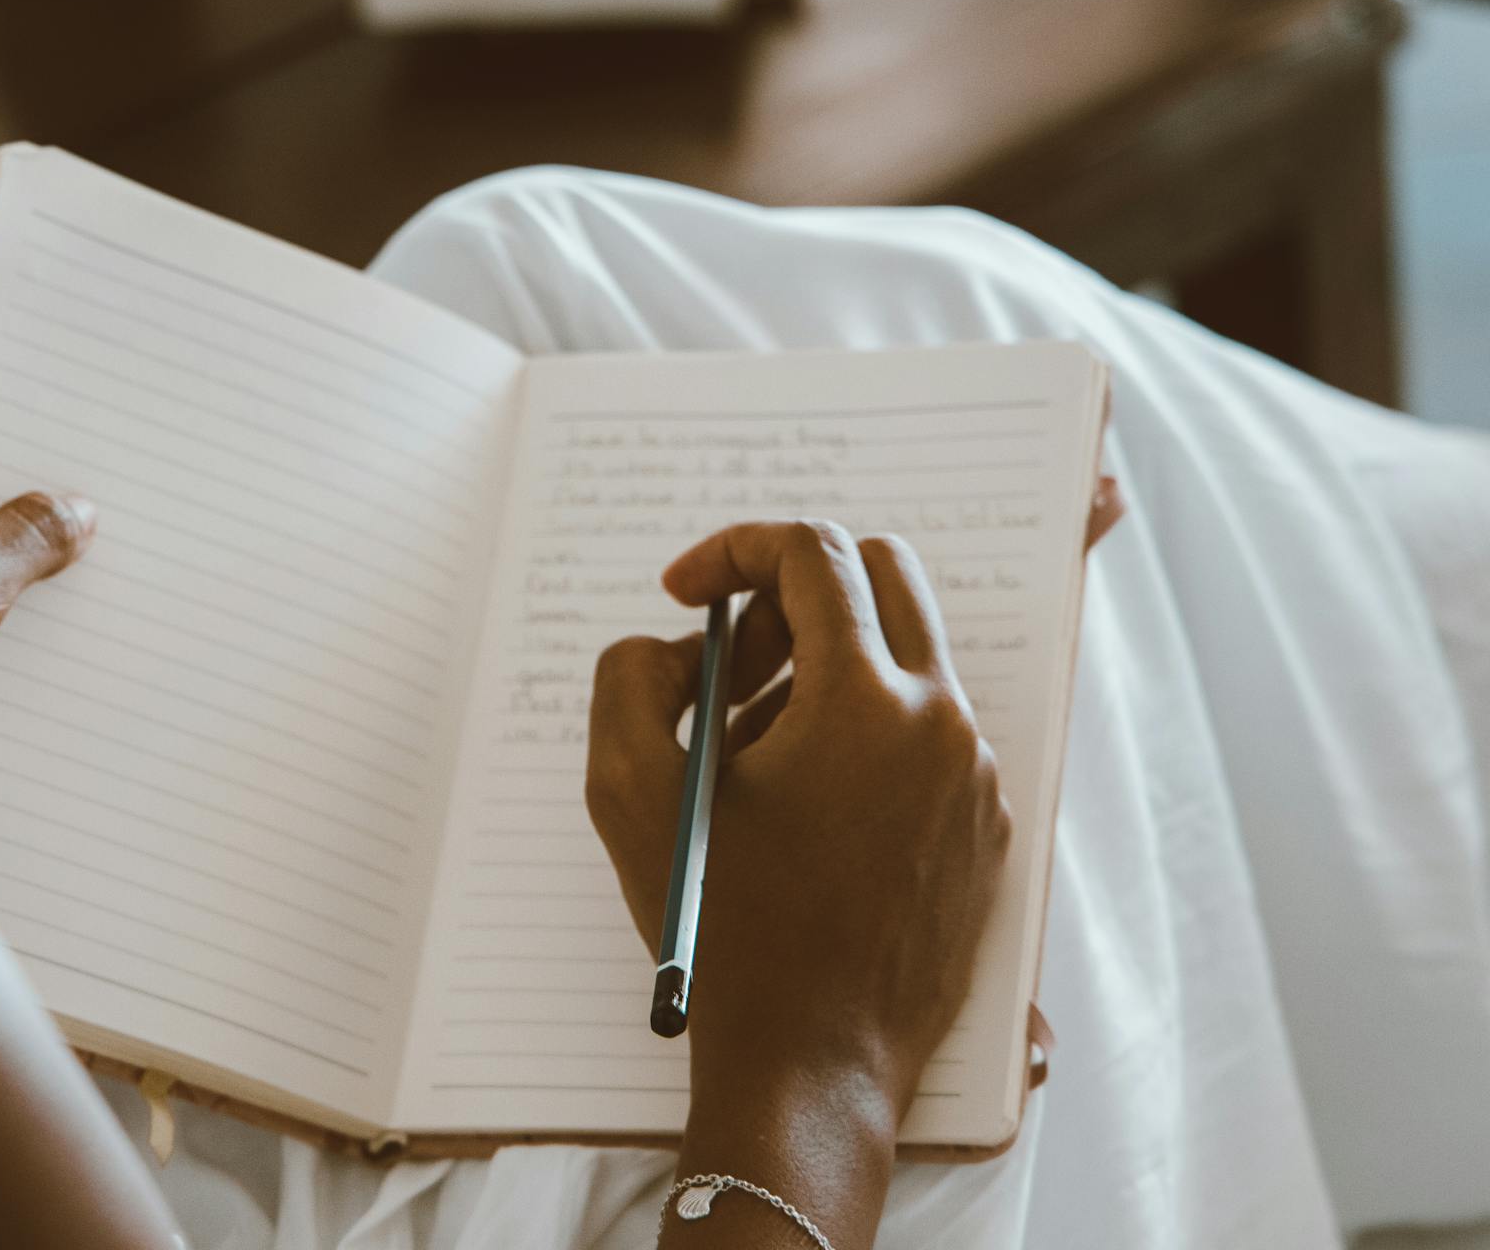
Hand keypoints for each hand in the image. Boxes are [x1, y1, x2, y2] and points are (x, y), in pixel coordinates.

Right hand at [587, 521, 1010, 1113]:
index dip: (732, 550)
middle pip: (880, 575)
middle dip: (792, 591)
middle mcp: (940, 721)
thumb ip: (631, 676)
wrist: (814, 1065)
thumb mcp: (632, 792)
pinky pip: (925, 730)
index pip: (811, 553)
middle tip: (729, 655)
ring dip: (823, 664)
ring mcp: (973, 774)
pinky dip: (861, 727)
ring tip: (750, 748)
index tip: (685, 592)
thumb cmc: (723, 934)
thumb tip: (678, 644)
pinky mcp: (983, 825)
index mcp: (866, 699)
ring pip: (904, 656)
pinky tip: (800, 803)